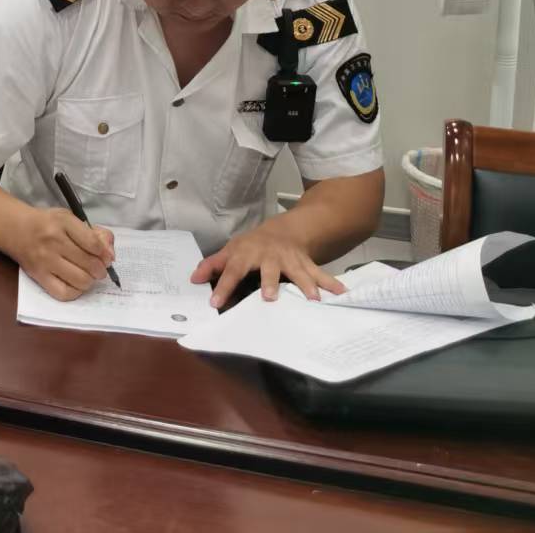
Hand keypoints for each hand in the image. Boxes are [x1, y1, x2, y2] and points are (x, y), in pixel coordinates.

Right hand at [12, 205, 114, 300]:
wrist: (16, 228)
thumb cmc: (47, 223)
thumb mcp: (70, 218)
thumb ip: (94, 233)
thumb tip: (110, 256)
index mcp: (63, 222)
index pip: (93, 243)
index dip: (105, 254)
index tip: (107, 258)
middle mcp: (54, 241)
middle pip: (90, 264)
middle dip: (100, 269)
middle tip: (98, 268)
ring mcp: (45, 260)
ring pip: (81, 280)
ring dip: (90, 281)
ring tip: (87, 275)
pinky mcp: (38, 275)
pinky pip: (64, 293)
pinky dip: (75, 291)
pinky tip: (75, 284)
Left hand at [192, 219, 343, 308]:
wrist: (282, 231)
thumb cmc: (252, 246)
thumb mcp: (230, 251)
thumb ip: (212, 266)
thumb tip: (192, 279)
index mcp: (246, 254)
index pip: (232, 270)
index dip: (222, 286)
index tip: (215, 303)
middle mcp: (269, 256)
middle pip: (269, 269)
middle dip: (270, 282)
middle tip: (269, 298)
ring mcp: (290, 260)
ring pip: (299, 271)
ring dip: (306, 284)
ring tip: (313, 299)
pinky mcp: (306, 264)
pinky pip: (320, 273)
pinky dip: (331, 283)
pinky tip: (342, 294)